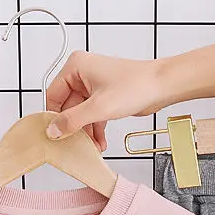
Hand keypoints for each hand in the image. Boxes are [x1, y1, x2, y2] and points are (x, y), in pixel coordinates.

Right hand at [45, 51, 164, 150]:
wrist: (161, 87)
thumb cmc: (136, 85)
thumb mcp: (99, 107)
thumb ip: (73, 120)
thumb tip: (53, 130)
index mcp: (76, 67)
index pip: (54, 95)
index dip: (54, 117)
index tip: (55, 135)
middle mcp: (83, 75)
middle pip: (67, 107)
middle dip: (74, 128)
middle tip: (75, 145)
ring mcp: (94, 86)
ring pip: (81, 114)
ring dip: (86, 132)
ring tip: (91, 147)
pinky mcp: (105, 97)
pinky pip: (93, 116)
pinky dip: (95, 130)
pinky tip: (99, 143)